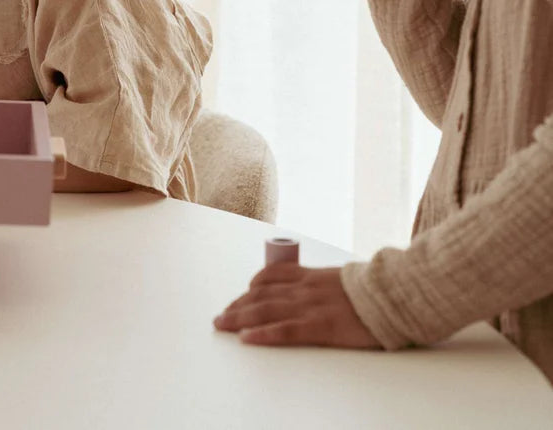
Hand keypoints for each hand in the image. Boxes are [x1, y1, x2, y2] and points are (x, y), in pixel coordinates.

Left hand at [213, 264, 380, 348]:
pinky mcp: (319, 326)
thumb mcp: (342, 278)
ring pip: (264, 310)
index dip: (251, 287)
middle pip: (260, 295)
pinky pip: (283, 330)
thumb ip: (325, 283)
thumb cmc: (374, 289)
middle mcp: (303, 288)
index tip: (241, 296)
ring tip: (222, 325)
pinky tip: (246, 339)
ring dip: (239, 318)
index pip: (270, 276)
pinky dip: (262, 334)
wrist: (393, 293)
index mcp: (310, 275)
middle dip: (238, 306)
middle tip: (221, 317)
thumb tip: (320, 291)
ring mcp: (309, 306)